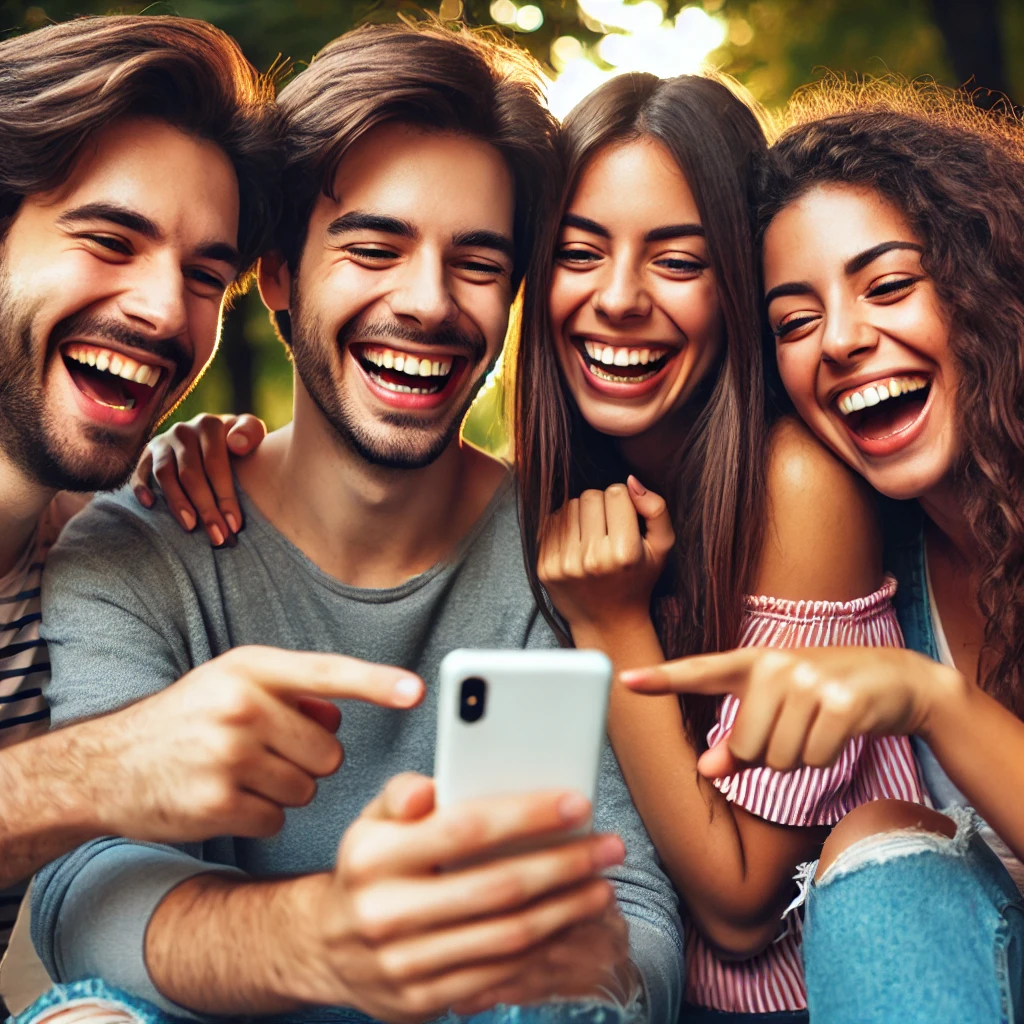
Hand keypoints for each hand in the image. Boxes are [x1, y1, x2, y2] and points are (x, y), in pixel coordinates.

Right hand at [85, 646, 423, 841]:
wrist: (106, 765)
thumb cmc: (186, 719)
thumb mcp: (232, 683)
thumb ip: (291, 691)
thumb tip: (341, 713)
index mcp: (251, 668)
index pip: (328, 673)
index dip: (377, 682)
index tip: (416, 692)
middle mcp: (241, 706)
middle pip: (330, 750)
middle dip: (309, 759)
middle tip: (265, 752)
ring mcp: (226, 755)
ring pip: (308, 787)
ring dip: (285, 788)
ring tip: (239, 772)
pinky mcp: (215, 803)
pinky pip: (277, 817)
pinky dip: (260, 815)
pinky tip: (225, 798)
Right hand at [132, 413, 266, 546]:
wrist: (216, 433)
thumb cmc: (237, 441)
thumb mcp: (250, 431)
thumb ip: (250, 432)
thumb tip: (237, 445)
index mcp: (209, 425)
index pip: (215, 465)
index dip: (225, 496)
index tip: (234, 524)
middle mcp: (183, 430)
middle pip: (191, 474)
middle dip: (206, 508)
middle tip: (217, 536)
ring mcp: (162, 442)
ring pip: (165, 475)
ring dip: (177, 503)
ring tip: (191, 527)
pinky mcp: (146, 454)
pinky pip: (139, 472)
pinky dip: (141, 488)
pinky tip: (150, 506)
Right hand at [284, 774, 627, 1021]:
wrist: (326, 945)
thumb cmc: (367, 869)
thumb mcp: (371, 822)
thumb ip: (401, 795)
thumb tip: (426, 790)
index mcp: (372, 857)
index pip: (463, 829)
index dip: (526, 815)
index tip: (575, 804)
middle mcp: (384, 912)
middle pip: (497, 887)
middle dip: (564, 865)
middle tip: (608, 847)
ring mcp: (403, 964)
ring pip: (506, 936)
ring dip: (566, 910)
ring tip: (601, 885)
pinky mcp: (422, 1001)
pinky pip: (498, 975)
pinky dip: (543, 949)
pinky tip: (568, 925)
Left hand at [538, 477, 673, 633]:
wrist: (608, 622)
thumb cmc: (638, 579)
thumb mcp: (662, 548)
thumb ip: (657, 509)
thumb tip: (632, 481)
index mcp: (625, 552)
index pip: (615, 492)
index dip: (622, 501)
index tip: (625, 520)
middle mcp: (593, 559)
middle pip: (589, 496)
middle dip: (600, 506)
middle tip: (608, 528)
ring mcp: (565, 564)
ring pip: (568, 506)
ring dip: (581, 515)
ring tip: (592, 537)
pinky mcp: (545, 568)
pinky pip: (550, 523)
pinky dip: (563, 528)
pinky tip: (576, 545)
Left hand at [622, 646, 963, 775]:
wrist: (898, 678)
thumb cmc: (826, 694)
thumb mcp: (779, 708)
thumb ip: (739, 739)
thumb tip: (707, 769)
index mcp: (753, 663)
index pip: (699, 670)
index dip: (661, 679)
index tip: (624, 680)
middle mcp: (776, 665)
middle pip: (746, 747)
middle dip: (771, 754)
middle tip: (799, 726)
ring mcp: (810, 681)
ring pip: (779, 758)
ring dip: (801, 756)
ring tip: (820, 725)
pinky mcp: (842, 702)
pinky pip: (813, 758)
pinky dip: (826, 757)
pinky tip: (841, 730)